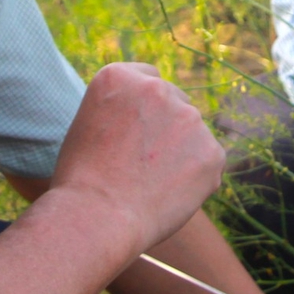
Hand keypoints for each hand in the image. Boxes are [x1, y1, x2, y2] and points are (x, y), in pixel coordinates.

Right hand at [49, 62, 225, 256]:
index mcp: (119, 77)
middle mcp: (157, 88)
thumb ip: (122, 110)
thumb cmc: (82, 180)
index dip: (144, 109)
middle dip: (166, 128)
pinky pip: (207, 160)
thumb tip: (150, 121)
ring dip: (181, 151)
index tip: (137, 133)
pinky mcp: (211, 150)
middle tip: (142, 165)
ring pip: (192, 132)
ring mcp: (189, 117)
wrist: (98, 217)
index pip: (147, 80)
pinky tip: (168, 194)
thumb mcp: (87, 126)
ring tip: (151, 185)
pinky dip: (195, 177)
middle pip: (174, 102)